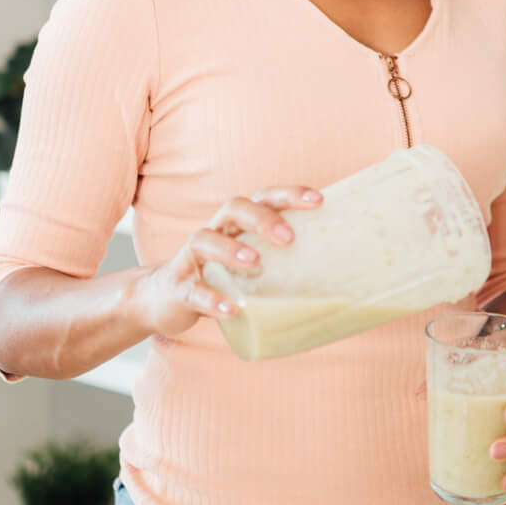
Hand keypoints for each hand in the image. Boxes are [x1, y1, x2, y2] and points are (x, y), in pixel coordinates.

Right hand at [127, 186, 320, 339]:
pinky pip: (192, 290)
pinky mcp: (178, 287)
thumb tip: (341, 285)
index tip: (318, 200)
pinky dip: (211, 298)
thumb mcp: (252, 268)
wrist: (164, 300)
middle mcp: (214, 231)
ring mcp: (191, 258)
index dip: (289, 195)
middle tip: (288, 237)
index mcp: (237, 224)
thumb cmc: (221, 279)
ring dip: (231, 249)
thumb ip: (284, 268)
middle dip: (261, 218)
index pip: (264, 198)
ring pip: (205, 239)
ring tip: (255, 262)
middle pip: (233, 208)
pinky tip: (231, 309)